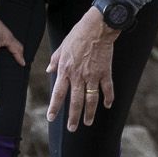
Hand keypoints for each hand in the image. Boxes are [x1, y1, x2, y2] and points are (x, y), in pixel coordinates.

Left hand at [47, 7, 119, 130]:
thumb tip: (48, 71)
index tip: (51, 117)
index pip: (58, 93)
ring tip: (88, 122)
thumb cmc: (78, 35)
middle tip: (72, 129)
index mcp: (65, 70)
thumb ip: (54, 61)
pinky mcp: (105, 72)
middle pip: (75, 102)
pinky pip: (107, 89)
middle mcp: (78, 76)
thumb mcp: (61, 47)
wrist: (97, 27)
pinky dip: (108, 98)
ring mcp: (93, 76)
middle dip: (73, 117)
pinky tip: (107, 105)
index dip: (54, 107)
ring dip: (90, 113)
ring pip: (91, 100)